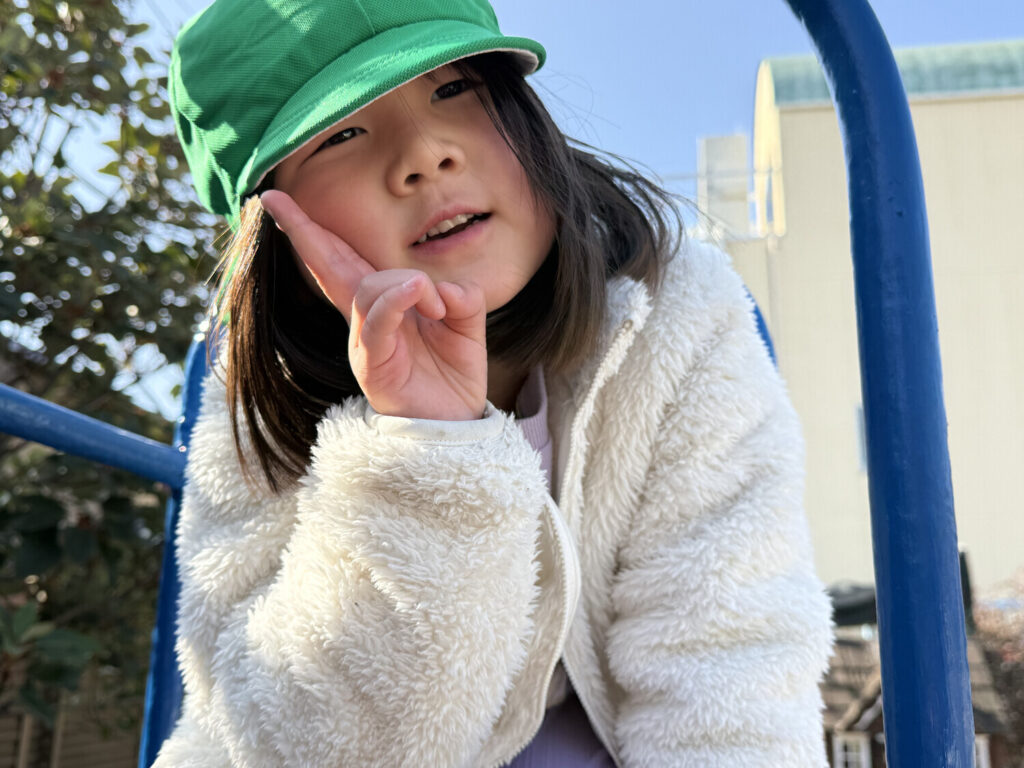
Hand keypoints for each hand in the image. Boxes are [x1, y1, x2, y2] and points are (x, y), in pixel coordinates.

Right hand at [260, 190, 487, 420]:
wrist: (457, 424)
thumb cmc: (453, 375)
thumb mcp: (466, 326)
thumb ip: (460, 297)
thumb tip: (443, 286)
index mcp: (383, 306)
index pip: (345, 261)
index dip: (316, 232)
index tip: (278, 199)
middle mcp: (366, 321)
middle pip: (331, 267)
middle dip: (304, 231)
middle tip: (273, 197)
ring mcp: (365, 343)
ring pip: (367, 288)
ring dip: (405, 283)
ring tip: (436, 305)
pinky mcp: (372, 366)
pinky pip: (375, 323)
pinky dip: (395, 301)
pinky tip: (417, 292)